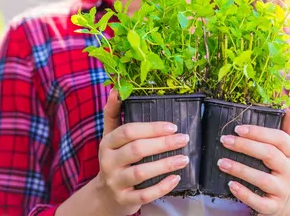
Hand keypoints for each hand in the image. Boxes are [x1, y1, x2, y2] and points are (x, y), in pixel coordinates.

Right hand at [94, 89, 189, 214]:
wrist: (105, 195)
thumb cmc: (114, 159)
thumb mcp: (110, 136)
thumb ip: (113, 113)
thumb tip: (115, 89)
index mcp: (107, 143)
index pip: (128, 131)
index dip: (151, 128)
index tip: (172, 126)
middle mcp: (108, 162)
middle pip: (136, 150)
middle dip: (162, 144)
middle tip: (184, 139)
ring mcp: (115, 182)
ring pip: (141, 173)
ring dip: (165, 165)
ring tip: (184, 159)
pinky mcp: (124, 200)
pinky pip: (144, 195)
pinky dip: (162, 187)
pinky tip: (176, 178)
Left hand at [218, 107, 289, 214]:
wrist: (287, 200)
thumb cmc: (280, 167)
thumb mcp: (287, 149)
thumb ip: (287, 129)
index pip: (279, 138)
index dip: (258, 132)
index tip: (237, 128)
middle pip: (269, 155)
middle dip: (245, 146)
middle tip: (224, 140)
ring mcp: (282, 190)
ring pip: (262, 179)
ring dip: (239, 169)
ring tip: (220, 162)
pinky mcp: (274, 206)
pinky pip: (259, 201)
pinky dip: (244, 193)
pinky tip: (230, 185)